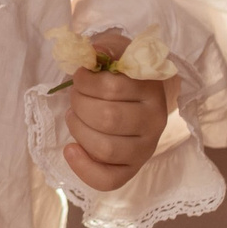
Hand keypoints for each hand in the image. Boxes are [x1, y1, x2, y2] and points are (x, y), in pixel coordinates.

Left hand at [62, 31, 168, 191]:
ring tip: (73, 117)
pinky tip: (70, 149)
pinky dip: (83, 167)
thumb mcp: (117, 52)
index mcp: (152, 89)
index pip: (112, 87)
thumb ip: (106, 48)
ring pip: (105, 148)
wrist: (141, 95)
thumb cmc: (123, 72)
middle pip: (107, 119)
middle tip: (75, 96)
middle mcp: (155, 121)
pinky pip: (109, 180)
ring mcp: (146, 148)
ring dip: (78, 130)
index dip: (85, 81)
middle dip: (79, 104)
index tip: (80, 76)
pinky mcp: (134, 168)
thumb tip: (94, 51)